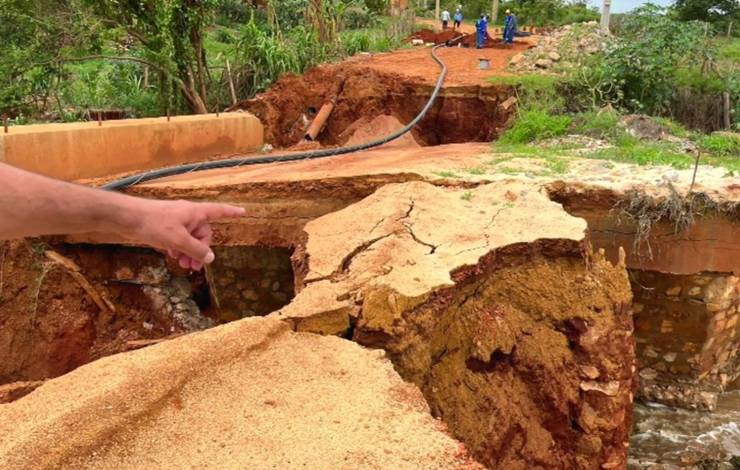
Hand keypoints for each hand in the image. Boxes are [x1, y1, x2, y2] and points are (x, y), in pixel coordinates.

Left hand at [124, 199, 244, 270]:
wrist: (127, 218)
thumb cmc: (154, 224)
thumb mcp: (178, 240)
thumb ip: (196, 250)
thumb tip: (210, 258)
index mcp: (195, 213)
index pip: (219, 211)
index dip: (232, 212)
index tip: (243, 212)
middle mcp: (188, 215)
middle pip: (203, 233)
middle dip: (200, 250)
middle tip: (194, 268)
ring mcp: (176, 221)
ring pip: (189, 238)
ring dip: (188, 252)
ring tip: (182, 266)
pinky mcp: (165, 227)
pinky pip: (178, 238)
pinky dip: (178, 248)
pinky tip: (172, 257)